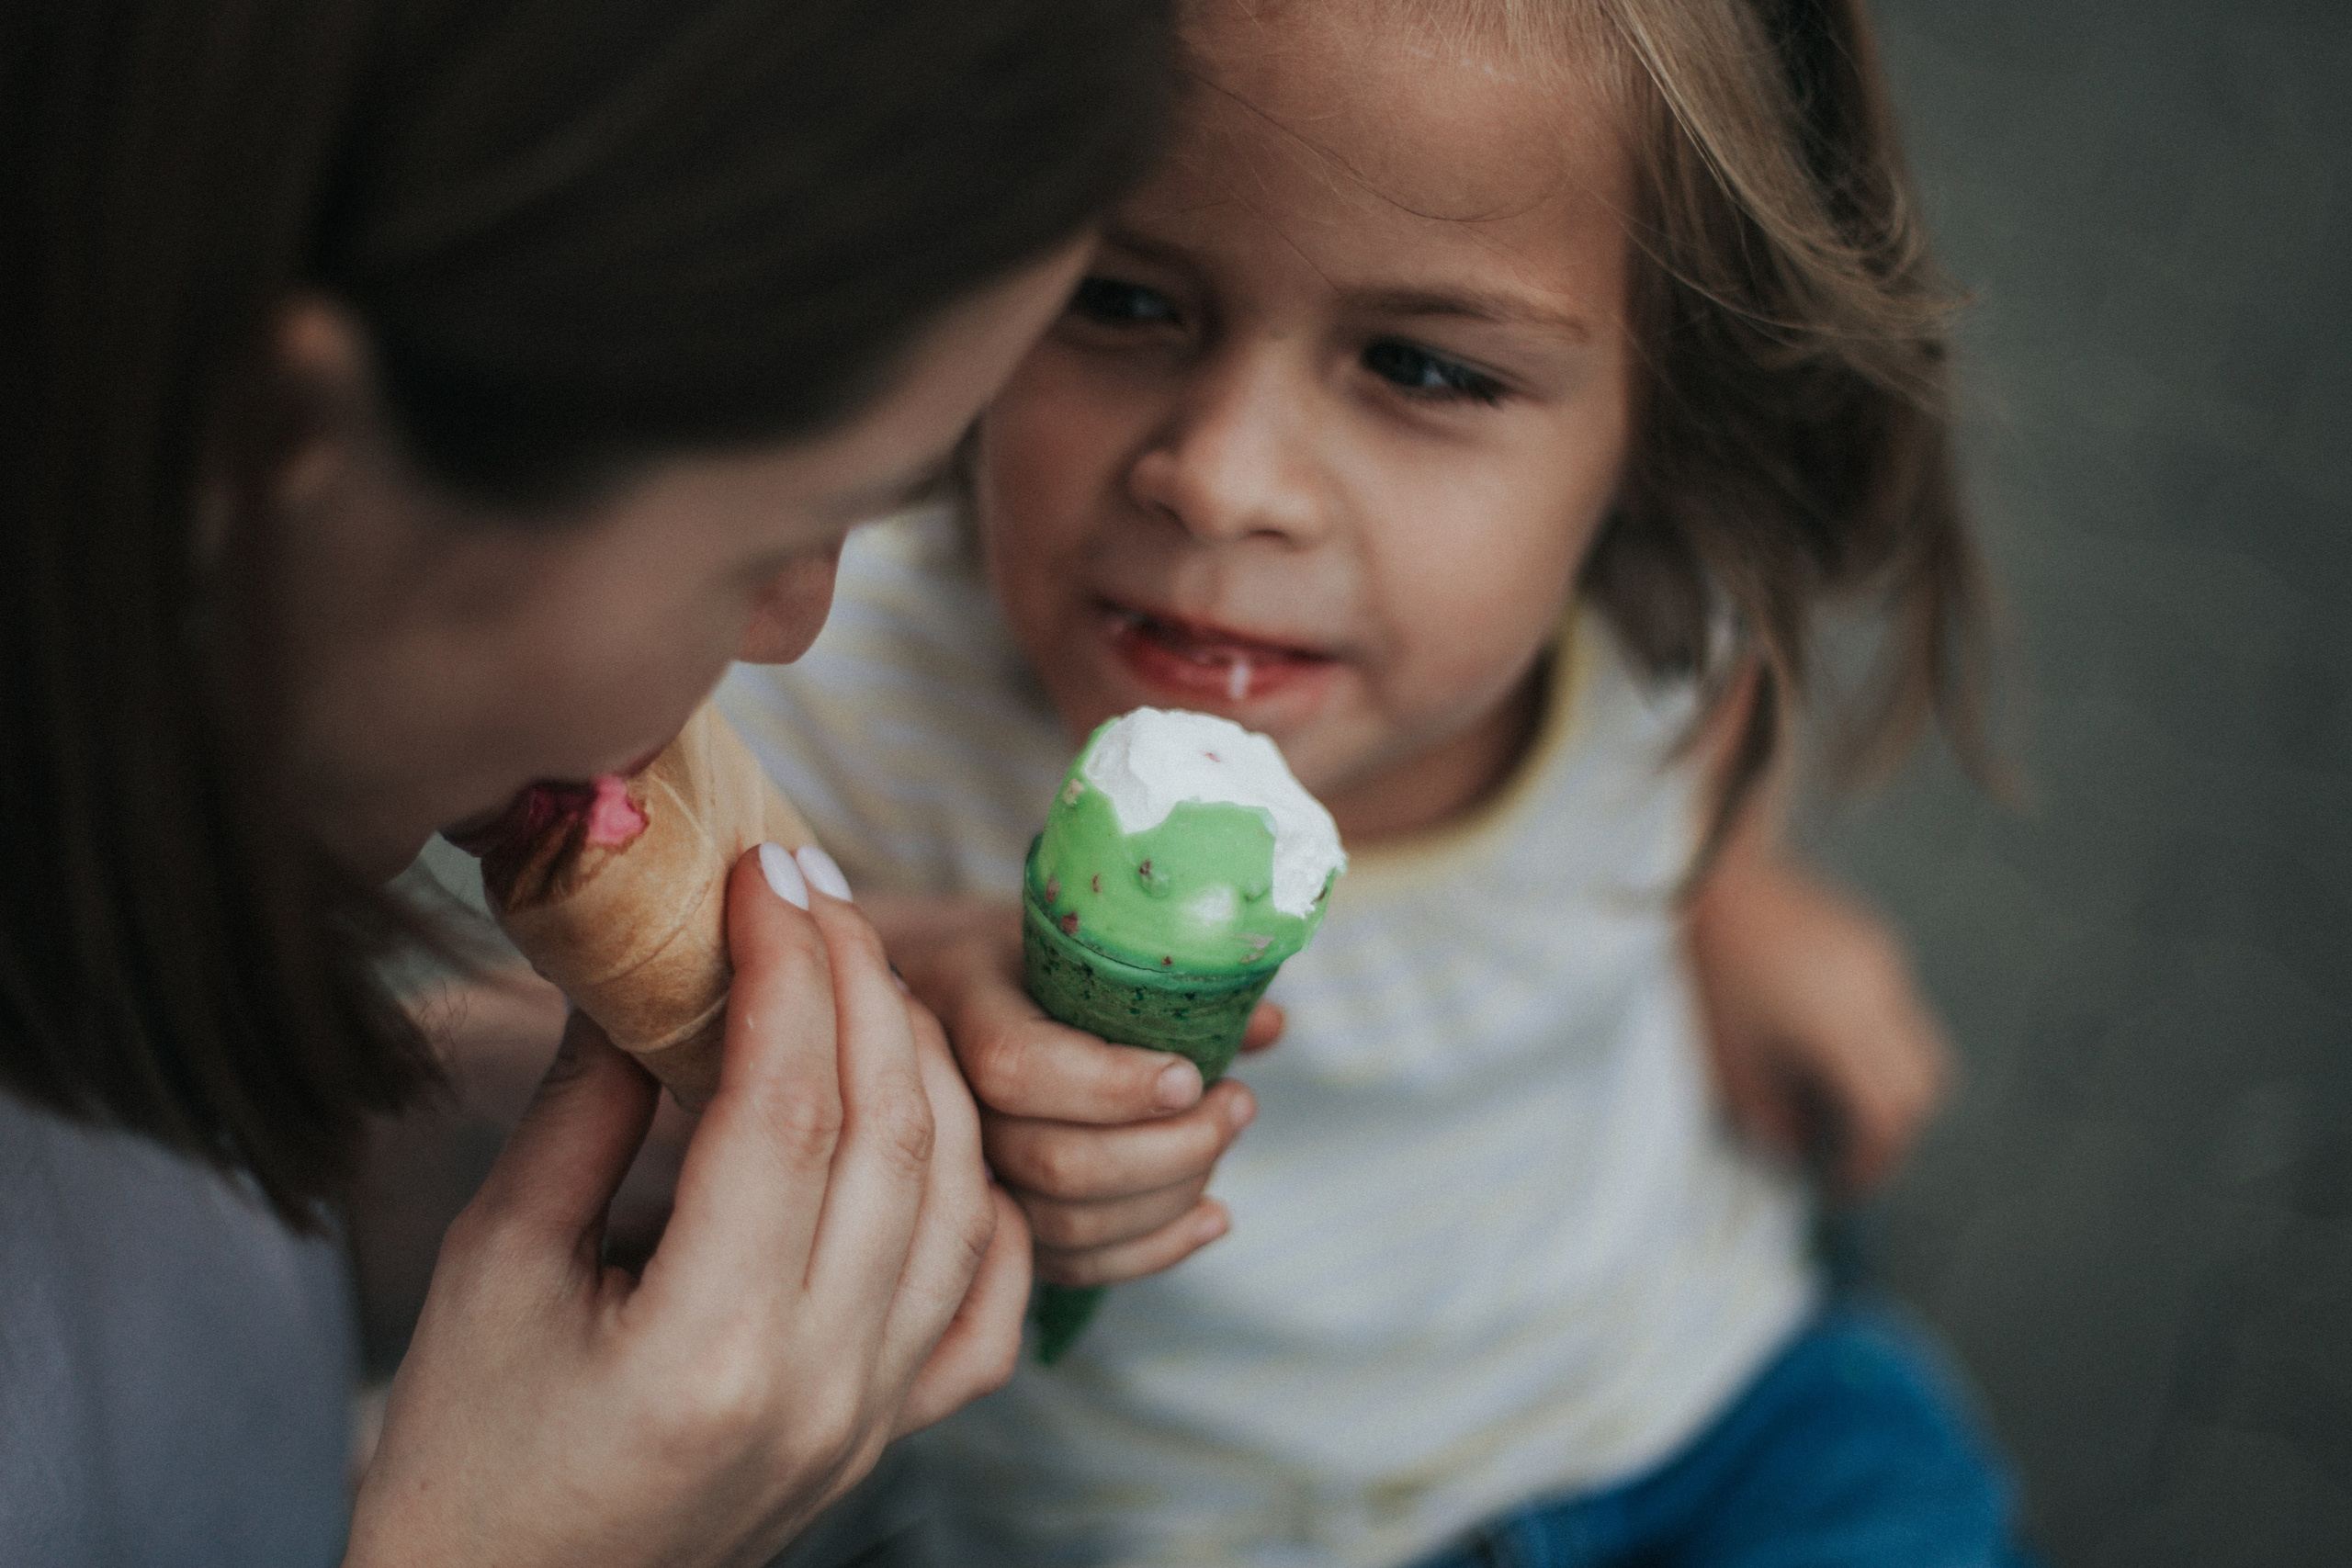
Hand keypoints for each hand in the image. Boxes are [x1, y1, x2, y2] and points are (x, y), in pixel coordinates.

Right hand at [346, 849, 1027, 1567]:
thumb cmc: (468, 1452)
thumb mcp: (491, 1267)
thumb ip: (580, 1112)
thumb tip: (643, 969)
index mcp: (706, 1349)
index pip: (786, 1110)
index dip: (785, 969)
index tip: (762, 872)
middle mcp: (820, 1384)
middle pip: (893, 1134)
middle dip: (861, 987)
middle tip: (813, 893)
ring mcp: (873, 1414)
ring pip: (962, 1199)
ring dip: (929, 1068)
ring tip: (865, 980)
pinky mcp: (890, 1431)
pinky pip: (990, 1304)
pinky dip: (986, 1202)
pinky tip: (942, 1130)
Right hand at [874, 897, 1278, 1288]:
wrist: (949, 991)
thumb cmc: (1031, 955)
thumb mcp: (1084, 936)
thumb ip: (1169, 978)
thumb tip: (1266, 1025)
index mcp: (958, 1002)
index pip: (1015, 1066)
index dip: (1111, 1085)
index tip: (1191, 1077)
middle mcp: (947, 1098)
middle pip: (1053, 1162)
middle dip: (1170, 1148)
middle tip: (1237, 1105)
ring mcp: (966, 1171)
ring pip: (1069, 1224)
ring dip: (1172, 1196)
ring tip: (1227, 1137)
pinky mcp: (1001, 1221)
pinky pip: (1075, 1265)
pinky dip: (1156, 1250)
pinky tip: (1213, 1215)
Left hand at [1686, 850, 1950, 1197]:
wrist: (1717, 878)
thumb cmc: (1712, 967)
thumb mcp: (1727, 1059)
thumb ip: (1769, 1118)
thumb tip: (1799, 1153)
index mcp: (1841, 1026)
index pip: (1888, 1117)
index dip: (1871, 1163)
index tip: (1841, 1184)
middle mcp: (1880, 995)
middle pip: (1923, 1088)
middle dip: (1892, 1131)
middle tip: (1847, 1153)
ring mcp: (1888, 965)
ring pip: (1920, 1051)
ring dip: (1888, 1088)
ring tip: (1830, 1102)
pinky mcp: (1880, 945)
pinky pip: (1900, 1012)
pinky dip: (1877, 1046)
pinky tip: (1821, 1046)